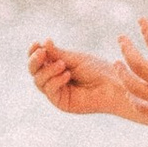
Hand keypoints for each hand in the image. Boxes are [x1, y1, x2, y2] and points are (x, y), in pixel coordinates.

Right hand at [27, 37, 145, 119]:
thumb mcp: (74, 58)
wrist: (113, 85)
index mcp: (56, 67)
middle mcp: (54, 80)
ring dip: (48, 70)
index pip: (38, 61)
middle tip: (42, 52)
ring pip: (39, 82)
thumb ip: (57, 53)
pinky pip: (50, 91)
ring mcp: (57, 93)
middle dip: (35, 61)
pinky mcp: (62, 103)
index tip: (35, 43)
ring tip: (63, 65)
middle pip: (34, 72)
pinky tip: (66, 75)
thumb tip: (42, 42)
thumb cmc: (97, 70)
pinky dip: (55, 81)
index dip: (33, 53)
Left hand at [111, 14, 147, 146]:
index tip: (141, 21)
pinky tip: (130, 93)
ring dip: (123, 74)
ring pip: (134, 87)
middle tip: (121, 39)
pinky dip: (133, 100)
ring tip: (117, 63)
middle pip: (137, 65)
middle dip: (127, 49)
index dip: (147, 31)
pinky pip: (142, 108)